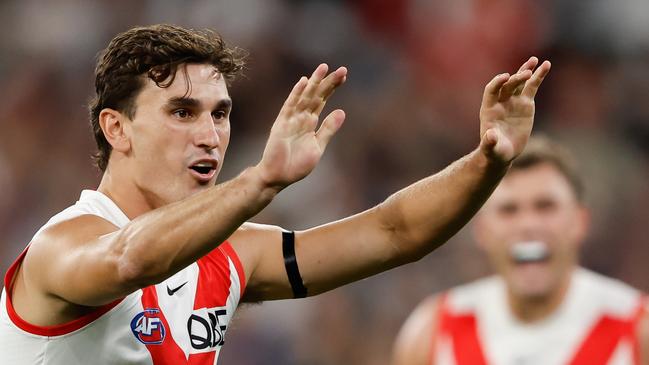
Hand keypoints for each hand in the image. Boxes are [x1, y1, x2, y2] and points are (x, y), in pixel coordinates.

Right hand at [256, 64, 347, 189]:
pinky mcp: (281, 124)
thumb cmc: (296, 165)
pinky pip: (290, 106)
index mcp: (309, 123)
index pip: (322, 100)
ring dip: (314, 82)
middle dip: (328, 82)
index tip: (344, 76)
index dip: (332, 88)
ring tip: (324, 68)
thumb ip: (328, 129)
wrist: (278, 177)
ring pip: (305, 97)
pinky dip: (297, 93)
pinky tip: (304, 82)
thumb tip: (342, 111)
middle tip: (342, 69)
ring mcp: (291, 119)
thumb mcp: (318, 146)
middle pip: (316, 95)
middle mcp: (301, 117)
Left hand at [479, 57, 550, 164]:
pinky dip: (538, 76)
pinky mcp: (526, 103)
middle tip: (527, 74)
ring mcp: (513, 101)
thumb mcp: (491, 148)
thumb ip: (489, 142)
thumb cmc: (494, 151)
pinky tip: (546, 65)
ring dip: (526, 70)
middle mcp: (500, 101)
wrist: (503, 152)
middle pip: (508, 85)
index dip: (497, 83)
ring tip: (536, 60)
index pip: (491, 90)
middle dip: (516, 79)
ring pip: (520, 82)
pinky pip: (532, 87)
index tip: (506, 76)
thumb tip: (490, 135)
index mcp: (488, 109)